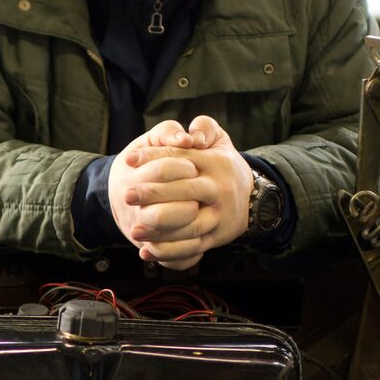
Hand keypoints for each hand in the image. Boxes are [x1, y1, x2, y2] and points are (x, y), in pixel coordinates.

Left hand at [112, 116, 255, 270]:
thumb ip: (205, 127)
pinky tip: (147, 252)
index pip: (181, 157)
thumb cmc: (223, 165)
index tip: (129, 159)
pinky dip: (170, 252)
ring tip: (134, 230)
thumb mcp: (220, 140)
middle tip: (126, 195)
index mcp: (215, 163)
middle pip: (185, 190)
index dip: (154, 157)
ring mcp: (218, 215)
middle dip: (154, 194)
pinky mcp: (216, 237)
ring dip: (160, 230)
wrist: (253, 198)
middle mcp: (218, 189)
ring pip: (189, 225)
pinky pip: (192, 247)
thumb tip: (191, 135)